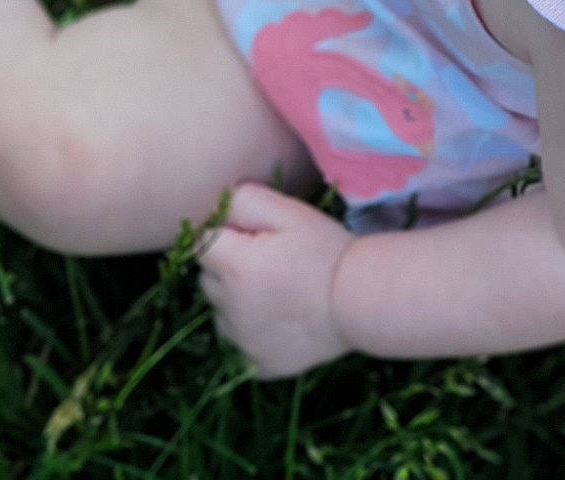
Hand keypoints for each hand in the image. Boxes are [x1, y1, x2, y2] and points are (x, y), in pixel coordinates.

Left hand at [196, 182, 354, 378]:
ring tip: (278, 291)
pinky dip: (253, 333)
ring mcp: (243, 342)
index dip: (226, 236)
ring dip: (237, 301)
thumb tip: (217, 210)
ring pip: (222, 313)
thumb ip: (245, 200)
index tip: (254, 237)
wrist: (363, 301)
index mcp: (233, 267)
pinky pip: (241, 345)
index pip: (201, 244)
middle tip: (270, 262)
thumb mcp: (290, 212)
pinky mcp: (258, 365)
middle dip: (228, 267)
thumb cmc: (326, 250)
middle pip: (208, 280)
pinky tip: (282, 319)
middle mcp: (229, 308)